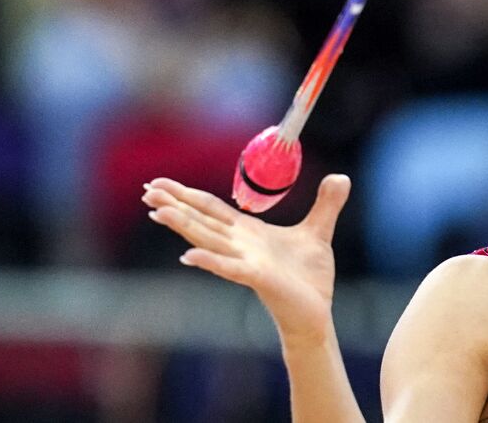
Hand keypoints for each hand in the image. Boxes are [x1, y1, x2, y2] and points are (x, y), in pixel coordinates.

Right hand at [142, 174, 351, 343]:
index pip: (211, 208)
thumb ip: (327, 204)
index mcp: (248, 232)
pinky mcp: (258, 278)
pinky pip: (230, 268)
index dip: (187, 195)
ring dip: (184, 225)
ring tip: (158, 212)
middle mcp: (240, 245)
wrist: (316, 311)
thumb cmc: (309, 276)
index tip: (159, 183)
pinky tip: (189, 256)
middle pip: (201, 220)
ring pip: (208, 240)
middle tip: (146, 189)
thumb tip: (340, 177)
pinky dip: (210, 261)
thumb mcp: (319, 230)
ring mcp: (245, 262)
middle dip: (175, 204)